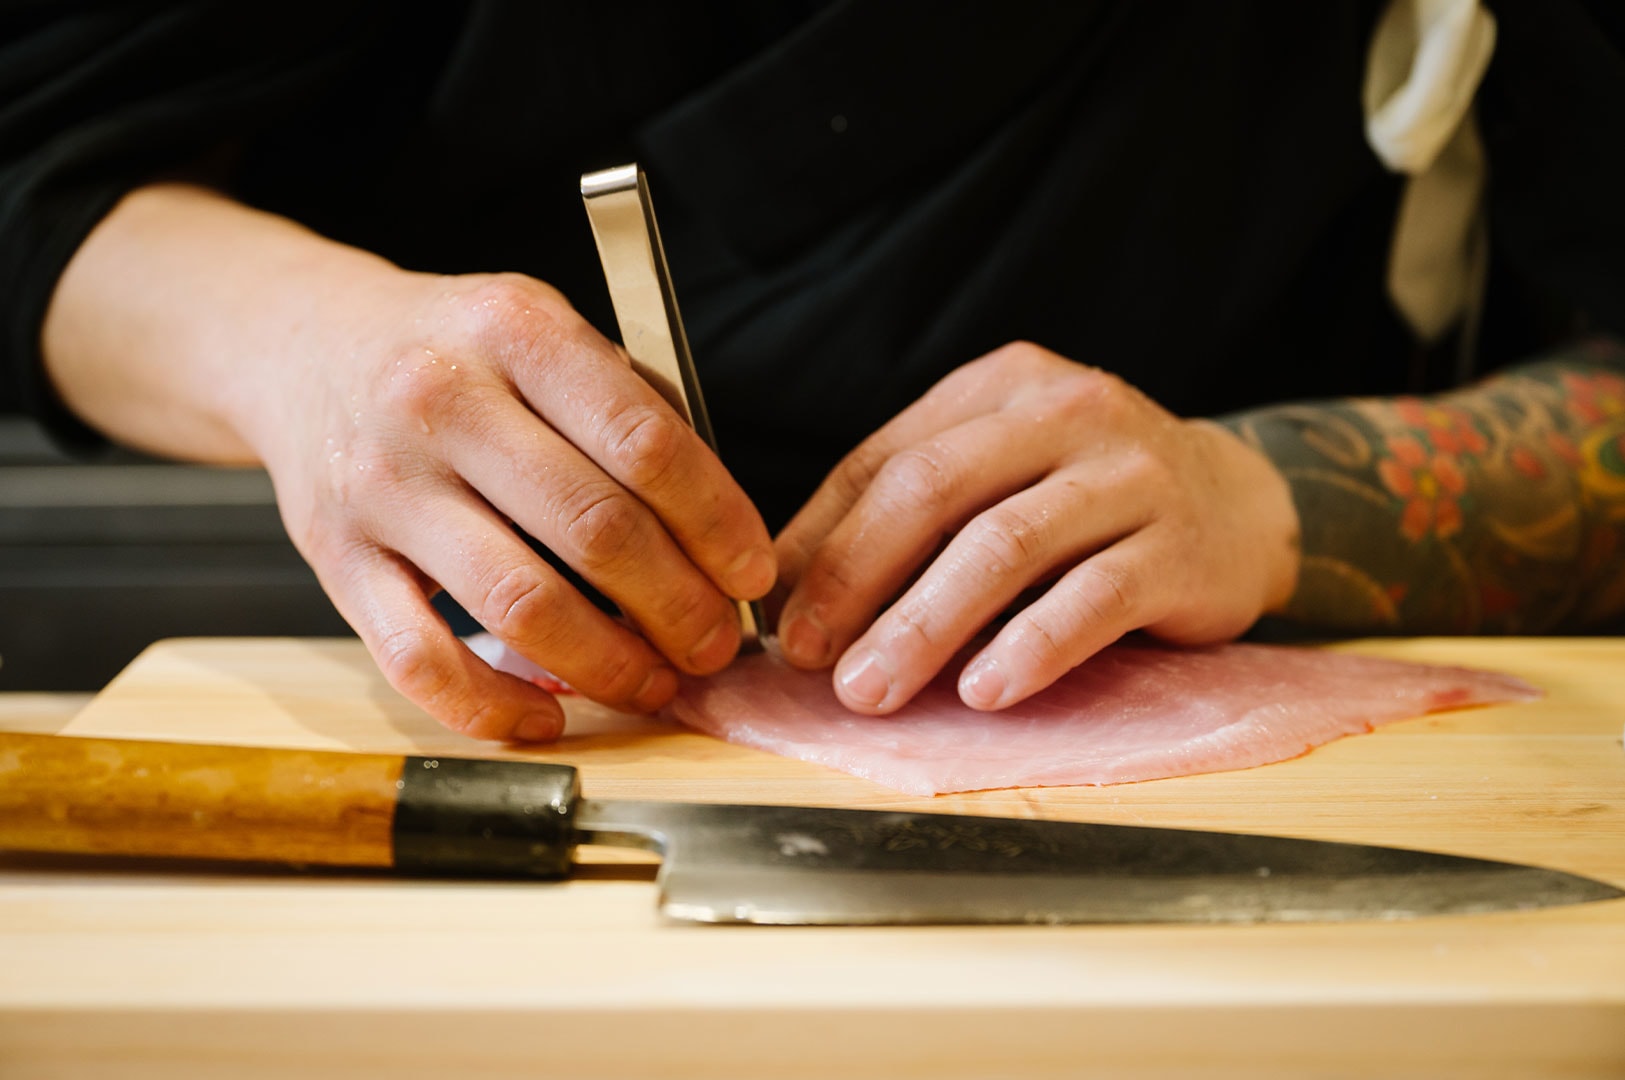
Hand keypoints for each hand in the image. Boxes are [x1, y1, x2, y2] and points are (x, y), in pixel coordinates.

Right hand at [43, 185, 774, 739]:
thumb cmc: (456, 352)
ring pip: (518, 603)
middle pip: (595, 530)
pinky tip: (549, 715)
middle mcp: (442, 402)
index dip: (717, 524)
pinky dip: (491, 705)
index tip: (752, 575)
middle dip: (678, 607)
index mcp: (516, 331)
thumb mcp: (545, 334)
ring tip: (655, 682)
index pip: (645, 444)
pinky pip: (418, 659)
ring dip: (607, 662)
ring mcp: (383, 485)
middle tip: (715, 644)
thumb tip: (721, 535)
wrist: (304, 345)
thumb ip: (631, 413)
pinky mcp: (336, 559)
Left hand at [773, 342, 1299, 713]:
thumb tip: (791, 588)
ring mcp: (1129, 474)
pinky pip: (1094, 597)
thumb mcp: (998, 477)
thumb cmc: (1089, 499)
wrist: (1241, 505)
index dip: (824, 543)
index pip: (888, 461)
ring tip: (874, 688)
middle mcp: (1065, 413)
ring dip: (926, 625)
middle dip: (859, 582)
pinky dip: (1033, 646)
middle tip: (811, 660)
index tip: (778, 618)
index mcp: (1000, 388)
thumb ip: (906, 512)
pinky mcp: (1180, 546)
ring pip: (1005, 545)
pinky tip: (986, 690)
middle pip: (935, 492)